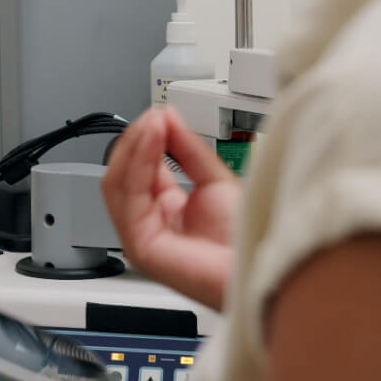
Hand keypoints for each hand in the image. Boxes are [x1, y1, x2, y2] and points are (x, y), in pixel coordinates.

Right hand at [102, 107, 240, 311]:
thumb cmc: (248, 240)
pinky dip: (138, 163)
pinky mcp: (142, 247)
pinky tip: (153, 140)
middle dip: (135, 141)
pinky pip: (129, 198)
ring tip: (153, 123)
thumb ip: (187, 148)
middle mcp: (148, 224)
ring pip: (116, 183)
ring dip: (133, 147)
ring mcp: (141, 237)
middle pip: (120, 175)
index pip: (137, 169)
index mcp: (165, 210)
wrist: (264, 266)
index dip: (145, 139)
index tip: (159, 115)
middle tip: (154, 116)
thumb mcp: (214, 179)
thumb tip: (165, 118)